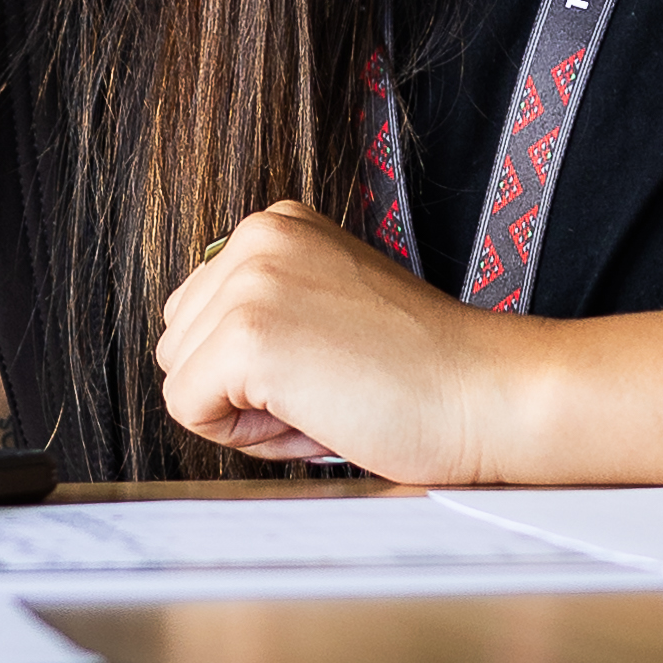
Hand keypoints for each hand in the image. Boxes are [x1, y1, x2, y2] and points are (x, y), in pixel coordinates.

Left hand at [152, 201, 527, 481]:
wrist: (484, 393)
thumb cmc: (421, 370)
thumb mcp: (329, 305)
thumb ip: (269, 308)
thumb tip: (199, 358)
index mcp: (277, 225)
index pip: (199, 315)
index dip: (254, 366)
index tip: (328, 364)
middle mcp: (257, 235)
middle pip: (178, 344)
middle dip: (237, 387)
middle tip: (327, 387)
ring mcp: (250, 280)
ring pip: (178, 378)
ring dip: (242, 412)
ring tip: (324, 397)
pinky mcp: (247, 334)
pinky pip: (188, 410)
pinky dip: (243, 437)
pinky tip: (314, 414)